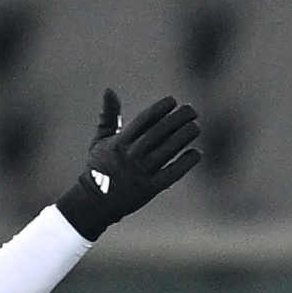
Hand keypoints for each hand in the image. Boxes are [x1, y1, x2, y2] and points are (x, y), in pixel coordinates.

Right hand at [53, 90, 202, 240]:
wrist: (95, 202)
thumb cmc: (99, 167)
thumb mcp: (100, 140)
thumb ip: (108, 115)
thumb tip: (109, 90)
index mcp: (119, 143)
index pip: (143, 121)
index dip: (160, 109)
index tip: (173, 101)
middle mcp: (131, 156)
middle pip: (159, 133)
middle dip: (177, 119)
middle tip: (192, 110)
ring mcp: (141, 173)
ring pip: (167, 151)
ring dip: (184, 137)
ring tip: (196, 127)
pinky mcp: (150, 189)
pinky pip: (172, 173)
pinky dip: (185, 163)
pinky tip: (196, 153)